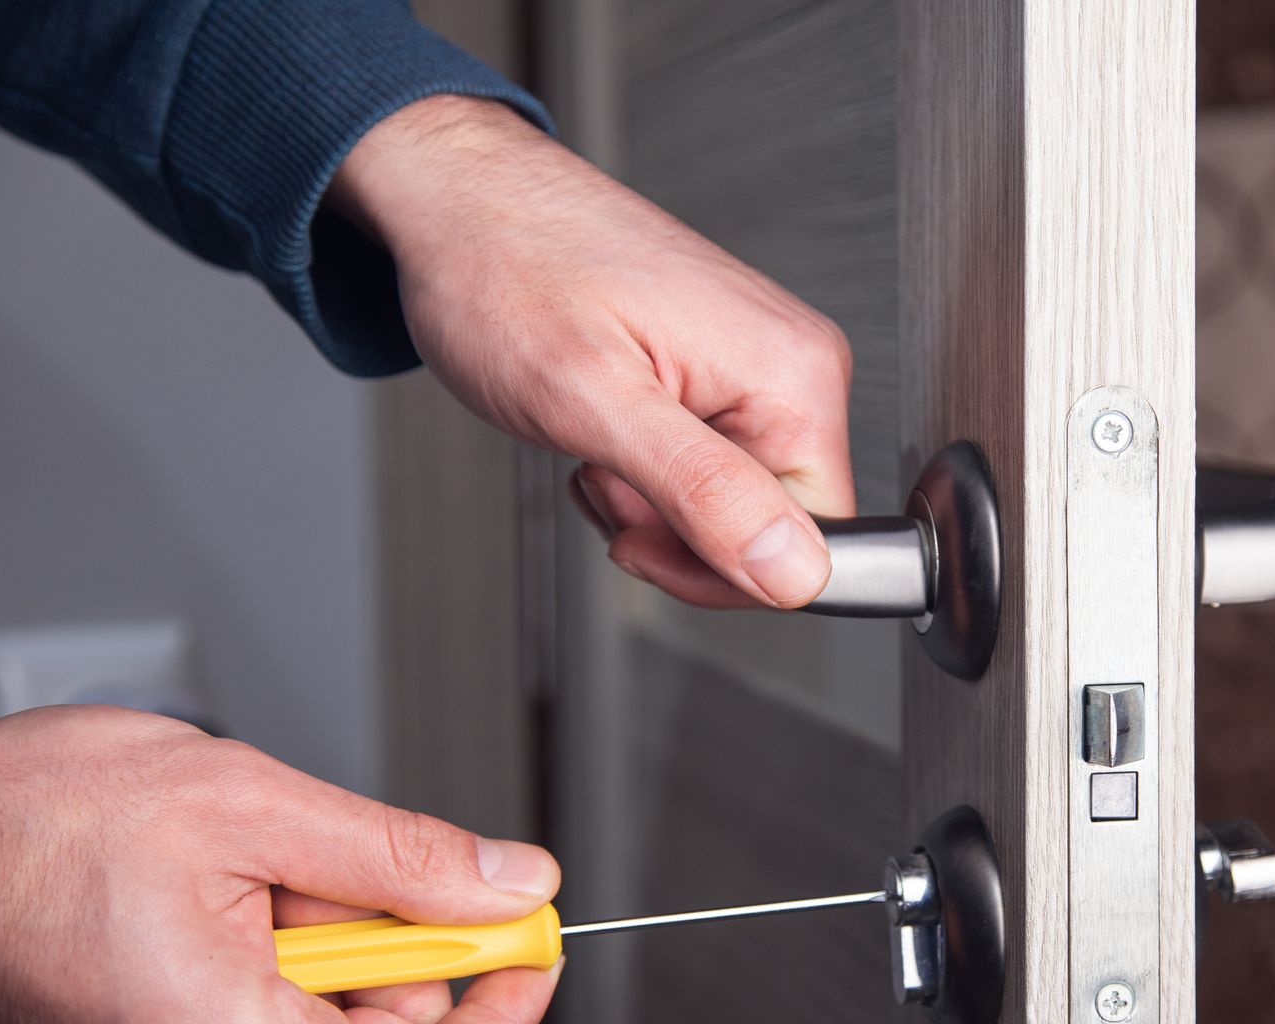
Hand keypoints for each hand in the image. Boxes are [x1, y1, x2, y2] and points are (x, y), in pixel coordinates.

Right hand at [0, 706, 561, 1023]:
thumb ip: (401, 857)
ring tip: (239, 880)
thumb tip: (512, 885)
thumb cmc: (27, 824)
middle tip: (315, 865)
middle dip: (392, 945)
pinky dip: (282, 963)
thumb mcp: (248, 804)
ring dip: (330, 945)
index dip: (505, 1017)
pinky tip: (216, 907)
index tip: (525, 940)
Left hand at [330, 95, 856, 608]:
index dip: (721, 571)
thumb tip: (796, 573)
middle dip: (677, 533)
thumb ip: (704, 493)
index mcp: (793, 376)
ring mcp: (759, 366)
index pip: (816, 546)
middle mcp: (795, 367)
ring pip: (733, 505)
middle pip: (774, 530)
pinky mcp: (723, 369)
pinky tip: (602, 429)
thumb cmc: (505, 269)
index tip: (638, 536)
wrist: (459, 199)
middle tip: (602, 472)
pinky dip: (645, 472)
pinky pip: (709, 467)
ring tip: (593, 441)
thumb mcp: (593, 402)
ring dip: (652, 506)